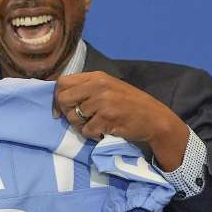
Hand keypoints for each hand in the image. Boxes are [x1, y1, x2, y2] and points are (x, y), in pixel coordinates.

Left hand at [54, 71, 189, 169]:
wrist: (154, 118)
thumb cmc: (129, 104)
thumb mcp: (108, 88)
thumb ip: (87, 89)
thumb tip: (59, 99)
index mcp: (96, 76)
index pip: (62, 82)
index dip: (57, 98)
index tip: (61, 110)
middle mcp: (98, 86)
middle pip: (63, 99)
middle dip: (67, 114)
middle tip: (81, 120)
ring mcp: (102, 101)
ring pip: (73, 118)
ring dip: (82, 126)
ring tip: (97, 125)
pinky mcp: (106, 118)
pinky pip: (86, 131)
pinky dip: (93, 135)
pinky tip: (104, 131)